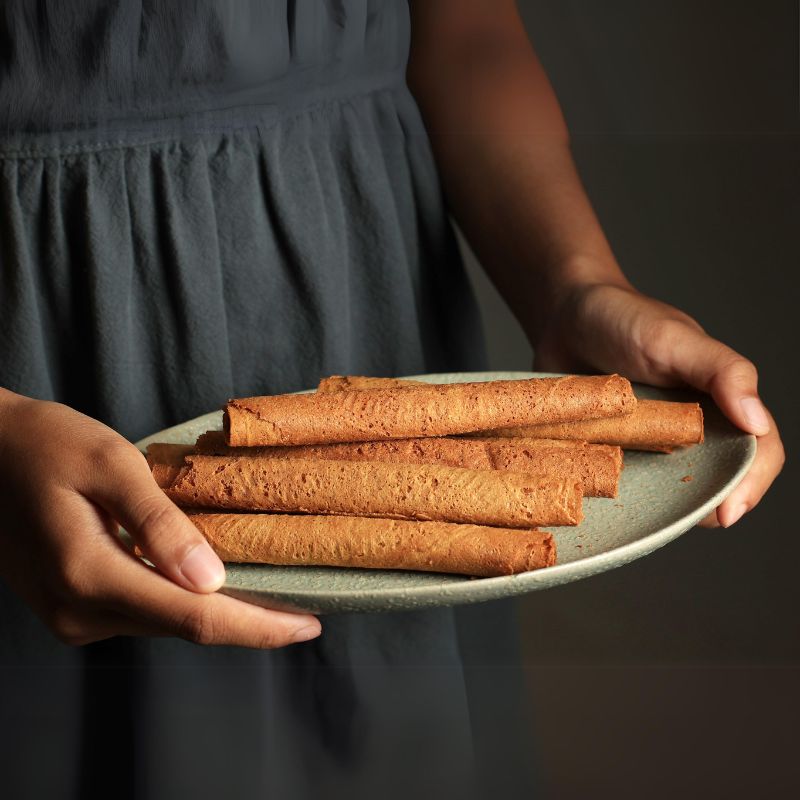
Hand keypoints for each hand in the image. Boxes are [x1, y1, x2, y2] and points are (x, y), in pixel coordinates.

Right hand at [0, 390, 321, 646]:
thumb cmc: (46, 444)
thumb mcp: (110, 464)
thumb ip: (159, 523)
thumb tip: (210, 578)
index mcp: (90, 575)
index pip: (195, 619)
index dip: (258, 627)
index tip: (310, 624)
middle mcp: (79, 612)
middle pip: (185, 627)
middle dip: (250, 620)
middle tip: (306, 605)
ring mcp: (72, 617)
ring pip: (165, 623)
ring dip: (219, 611)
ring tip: (272, 591)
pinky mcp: (72, 609)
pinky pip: (143, 612)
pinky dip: (183, 600)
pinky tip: (211, 580)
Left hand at [534, 282, 783, 526]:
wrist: (561, 315)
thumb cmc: (622, 318)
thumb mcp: (672, 338)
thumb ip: (722, 371)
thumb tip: (757, 422)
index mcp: (720, 402)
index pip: (756, 452)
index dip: (750, 484)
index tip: (726, 513)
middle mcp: (690, 428)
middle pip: (715, 481)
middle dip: (703, 507)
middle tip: (674, 521)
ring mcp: (649, 443)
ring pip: (667, 490)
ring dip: (659, 508)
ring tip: (638, 516)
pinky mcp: (610, 450)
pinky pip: (620, 483)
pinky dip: (617, 496)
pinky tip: (601, 504)